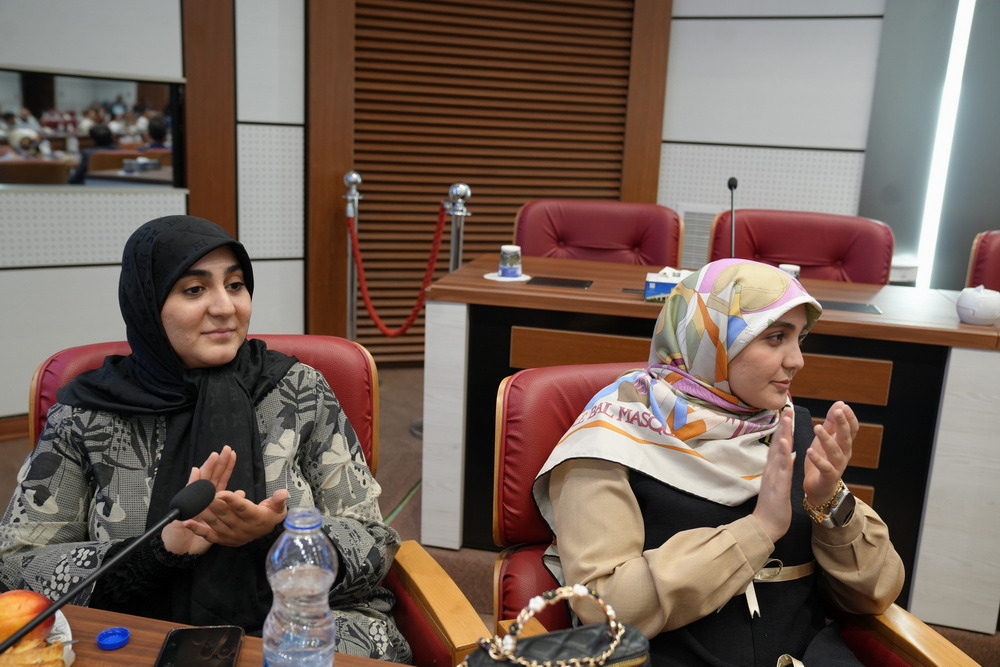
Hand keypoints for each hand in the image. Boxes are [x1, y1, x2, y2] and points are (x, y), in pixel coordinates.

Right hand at [159, 446, 236, 555]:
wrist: (181, 547)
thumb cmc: (200, 534)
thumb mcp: (220, 519)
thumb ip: (230, 504)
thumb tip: (242, 492)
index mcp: (211, 497)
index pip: (220, 478)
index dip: (226, 466)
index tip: (233, 453)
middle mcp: (201, 496)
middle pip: (212, 475)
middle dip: (219, 462)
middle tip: (226, 449)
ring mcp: (192, 499)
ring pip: (201, 481)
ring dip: (207, 468)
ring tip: (214, 456)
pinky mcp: (184, 507)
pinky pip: (189, 493)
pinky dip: (192, 481)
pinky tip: (196, 471)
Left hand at [183, 488, 288, 547]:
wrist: (265, 536)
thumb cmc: (270, 516)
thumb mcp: (278, 508)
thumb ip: (278, 500)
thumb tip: (283, 493)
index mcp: (255, 517)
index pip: (242, 508)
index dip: (233, 500)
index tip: (223, 492)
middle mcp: (242, 528)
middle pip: (226, 515)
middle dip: (214, 504)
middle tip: (204, 493)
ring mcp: (230, 535)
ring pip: (215, 523)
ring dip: (204, 514)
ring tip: (194, 504)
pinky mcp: (222, 540)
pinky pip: (208, 535)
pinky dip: (197, 529)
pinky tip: (186, 522)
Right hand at [752, 407, 794, 542]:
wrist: (765, 526)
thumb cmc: (772, 508)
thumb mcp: (776, 486)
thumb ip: (778, 471)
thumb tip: (783, 460)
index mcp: (773, 470)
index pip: (778, 446)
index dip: (782, 430)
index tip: (786, 415)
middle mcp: (771, 469)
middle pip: (777, 443)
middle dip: (783, 425)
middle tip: (786, 407)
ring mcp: (773, 476)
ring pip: (779, 451)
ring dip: (783, 433)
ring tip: (786, 418)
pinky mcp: (777, 485)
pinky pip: (781, 467)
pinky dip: (782, 453)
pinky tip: (784, 442)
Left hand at [802, 401, 857, 505]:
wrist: (819, 488)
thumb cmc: (823, 460)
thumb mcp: (825, 438)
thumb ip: (831, 422)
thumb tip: (840, 403)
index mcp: (844, 444)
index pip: (852, 429)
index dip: (849, 418)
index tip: (843, 406)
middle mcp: (844, 454)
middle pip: (846, 438)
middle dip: (843, 424)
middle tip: (837, 411)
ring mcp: (838, 466)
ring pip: (835, 452)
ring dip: (826, 439)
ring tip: (816, 427)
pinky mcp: (828, 477)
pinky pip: (825, 468)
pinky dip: (818, 459)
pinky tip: (809, 451)